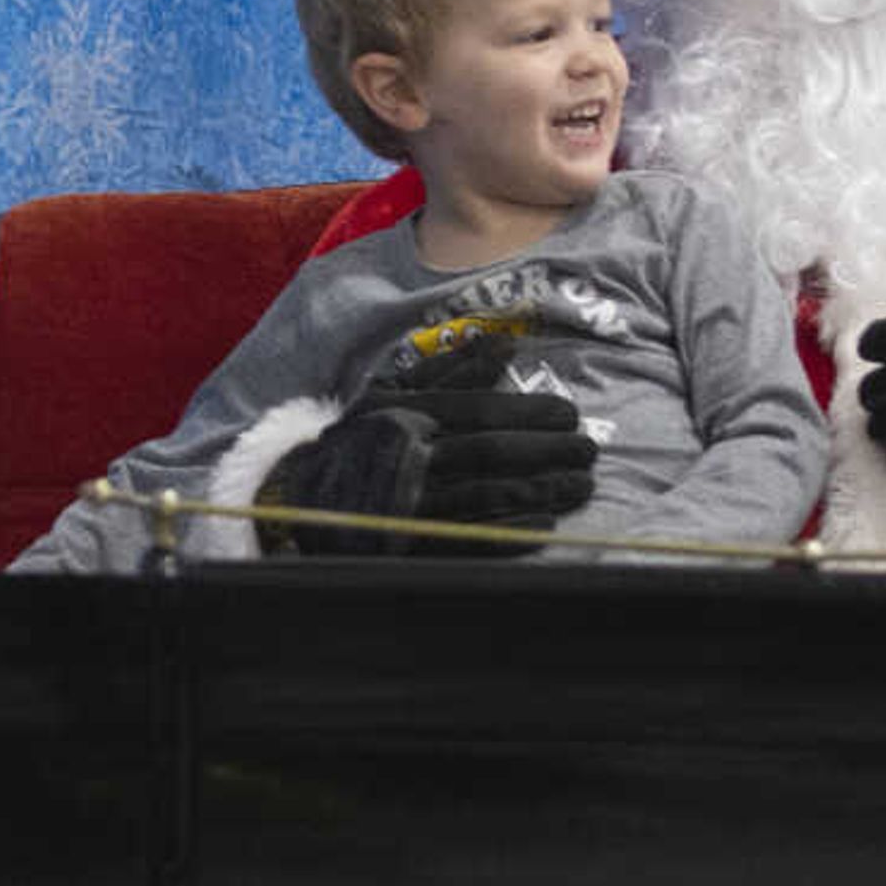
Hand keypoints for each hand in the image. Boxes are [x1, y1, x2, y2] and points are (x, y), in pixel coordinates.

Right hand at [257, 339, 596, 555]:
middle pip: (488, 451)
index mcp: (404, 415)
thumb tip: (506, 342)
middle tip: (589, 449)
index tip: (569, 413)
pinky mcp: (406, 543)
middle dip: (546, 451)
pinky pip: (464, 538)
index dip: (528, 412)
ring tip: (580, 486)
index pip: (476, 410)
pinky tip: (544, 527)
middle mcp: (406, 455)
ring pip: (483, 493)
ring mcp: (406, 502)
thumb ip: (450, 372)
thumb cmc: (356, 441)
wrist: (295, 500)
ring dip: (538, 491)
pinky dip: (506, 533)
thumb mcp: (392, 395)